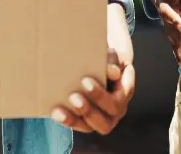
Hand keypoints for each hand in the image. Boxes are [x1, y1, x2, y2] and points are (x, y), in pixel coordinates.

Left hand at [51, 3, 134, 133]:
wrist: (97, 63)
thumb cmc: (104, 57)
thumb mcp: (110, 54)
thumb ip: (112, 60)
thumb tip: (112, 72)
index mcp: (125, 90)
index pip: (118, 99)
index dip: (101, 94)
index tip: (84, 81)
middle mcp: (117, 109)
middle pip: (107, 117)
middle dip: (90, 108)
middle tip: (73, 96)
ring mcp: (103, 118)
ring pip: (93, 126)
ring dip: (77, 118)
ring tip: (61, 110)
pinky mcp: (88, 122)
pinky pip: (79, 125)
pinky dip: (67, 120)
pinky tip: (55, 112)